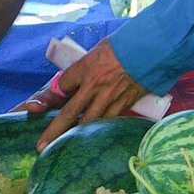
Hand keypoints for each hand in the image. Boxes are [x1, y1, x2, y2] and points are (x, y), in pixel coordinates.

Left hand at [21, 39, 147, 148]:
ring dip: (75, 136)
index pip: (61, 85)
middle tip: (41, 146)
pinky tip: (93, 136)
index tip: (45, 103)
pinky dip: (99, 129)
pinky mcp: (125, 103)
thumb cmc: (125, 45)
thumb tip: (75, 78)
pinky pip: (108, 120)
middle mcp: (94, 85)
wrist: (152, 49)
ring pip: (89, 122)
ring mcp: (110, 97)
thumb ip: (86, 64)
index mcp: (86, 67)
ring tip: (64, 148)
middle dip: (53, 131)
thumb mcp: (99, 49)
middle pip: (69, 112)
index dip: (53, 95)